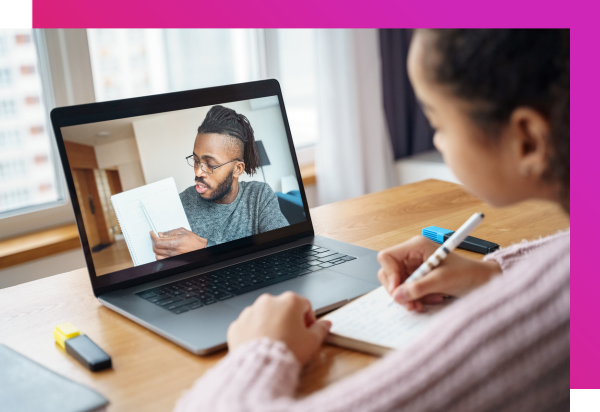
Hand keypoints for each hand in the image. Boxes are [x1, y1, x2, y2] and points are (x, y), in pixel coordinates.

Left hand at [150, 228, 207, 259]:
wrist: (202, 249)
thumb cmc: (194, 241)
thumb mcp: (182, 231)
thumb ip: (170, 232)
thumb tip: (161, 234)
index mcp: (175, 243)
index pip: (158, 242)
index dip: (153, 237)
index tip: (152, 234)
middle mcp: (174, 251)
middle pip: (156, 249)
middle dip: (153, 242)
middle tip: (155, 238)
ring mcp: (173, 257)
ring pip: (157, 256)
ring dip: (156, 249)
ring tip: (158, 244)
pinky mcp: (174, 260)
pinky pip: (162, 260)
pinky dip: (160, 255)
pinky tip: (162, 251)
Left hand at [227, 292, 331, 365]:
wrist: (262, 366)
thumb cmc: (288, 351)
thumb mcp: (312, 341)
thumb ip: (321, 329)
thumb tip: (326, 324)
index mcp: (289, 301)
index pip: (304, 305)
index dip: (308, 320)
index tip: (307, 332)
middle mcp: (268, 301)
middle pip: (283, 308)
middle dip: (288, 321)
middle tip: (291, 339)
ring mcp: (250, 311)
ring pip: (264, 316)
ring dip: (270, 325)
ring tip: (274, 344)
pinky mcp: (237, 324)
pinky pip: (248, 326)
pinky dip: (254, 333)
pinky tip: (260, 346)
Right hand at [377, 236, 500, 311]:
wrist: (483, 281)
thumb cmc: (467, 273)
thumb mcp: (442, 280)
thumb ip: (418, 288)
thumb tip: (397, 295)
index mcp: (416, 246)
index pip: (387, 257)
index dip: (389, 274)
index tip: (398, 290)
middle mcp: (412, 255)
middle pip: (389, 272)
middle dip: (398, 290)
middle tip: (410, 304)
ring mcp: (414, 266)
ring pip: (397, 284)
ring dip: (408, 297)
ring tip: (423, 304)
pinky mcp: (419, 277)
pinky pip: (407, 290)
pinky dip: (416, 298)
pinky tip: (431, 299)